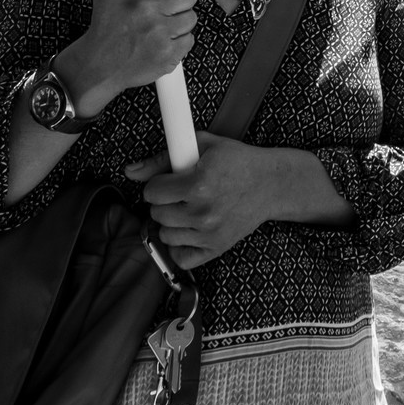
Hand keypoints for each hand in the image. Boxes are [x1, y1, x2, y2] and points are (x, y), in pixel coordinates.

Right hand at [61, 0, 196, 114]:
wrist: (97, 65)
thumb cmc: (106, 19)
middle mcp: (144, 8)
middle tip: (159, 7)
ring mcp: (157, 34)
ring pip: (191, 16)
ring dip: (177, 21)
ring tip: (155, 26)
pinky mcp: (167, 55)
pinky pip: (190, 39)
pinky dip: (177, 41)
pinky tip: (157, 42)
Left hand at [126, 132, 278, 268]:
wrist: (272, 184)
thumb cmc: (239, 162)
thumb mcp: (205, 146)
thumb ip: (163, 158)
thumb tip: (131, 171)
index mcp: (200, 183)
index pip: (152, 193)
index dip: (159, 184)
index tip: (171, 180)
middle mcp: (204, 211)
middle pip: (156, 214)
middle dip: (166, 201)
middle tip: (183, 193)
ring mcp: (210, 233)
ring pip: (165, 234)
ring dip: (173, 222)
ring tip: (190, 209)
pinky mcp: (216, 248)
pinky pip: (179, 257)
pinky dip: (180, 246)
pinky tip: (191, 230)